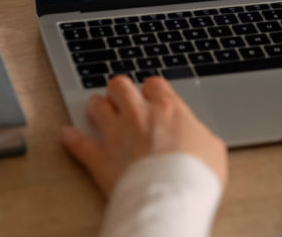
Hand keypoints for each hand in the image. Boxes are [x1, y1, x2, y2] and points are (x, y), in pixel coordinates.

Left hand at [61, 76, 227, 197]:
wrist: (171, 198)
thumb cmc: (195, 174)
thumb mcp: (213, 148)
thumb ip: (199, 134)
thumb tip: (198, 136)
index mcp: (168, 109)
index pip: (154, 84)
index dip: (151, 89)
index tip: (152, 96)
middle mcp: (139, 115)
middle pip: (120, 86)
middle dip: (120, 90)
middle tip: (122, 98)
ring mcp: (116, 135)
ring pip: (96, 106)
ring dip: (96, 107)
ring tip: (97, 109)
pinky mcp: (99, 158)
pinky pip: (78, 143)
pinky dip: (72, 138)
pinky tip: (68, 134)